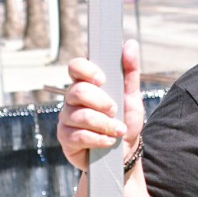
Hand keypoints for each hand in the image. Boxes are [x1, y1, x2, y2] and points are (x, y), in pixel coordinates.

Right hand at [57, 40, 142, 170]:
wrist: (123, 152)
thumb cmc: (124, 120)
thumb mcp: (131, 95)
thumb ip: (130, 71)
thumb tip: (130, 43)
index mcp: (86, 84)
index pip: (75, 67)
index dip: (86, 70)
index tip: (102, 79)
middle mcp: (72, 99)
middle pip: (77, 91)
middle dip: (101, 101)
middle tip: (115, 110)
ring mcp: (66, 119)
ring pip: (80, 115)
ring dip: (104, 123)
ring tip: (118, 130)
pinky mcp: (66, 138)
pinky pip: (78, 135)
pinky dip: (99, 138)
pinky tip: (108, 141)